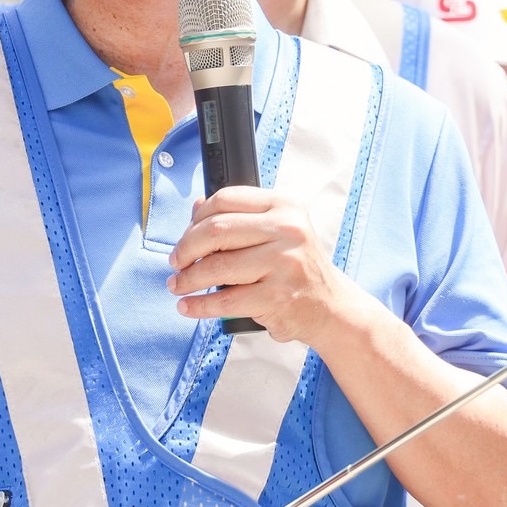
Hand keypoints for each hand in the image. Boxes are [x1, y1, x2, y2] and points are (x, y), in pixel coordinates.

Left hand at [166, 186, 358, 345]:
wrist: (330, 306)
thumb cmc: (297, 268)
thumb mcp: (277, 232)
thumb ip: (240, 217)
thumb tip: (197, 208)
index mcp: (285, 206)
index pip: (225, 200)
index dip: (195, 220)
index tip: (184, 238)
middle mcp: (288, 230)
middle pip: (216, 231)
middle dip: (185, 249)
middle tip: (176, 263)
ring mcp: (284, 263)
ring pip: (216, 267)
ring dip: (188, 279)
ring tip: (178, 285)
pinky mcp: (277, 297)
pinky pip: (224, 301)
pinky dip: (199, 305)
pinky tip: (188, 306)